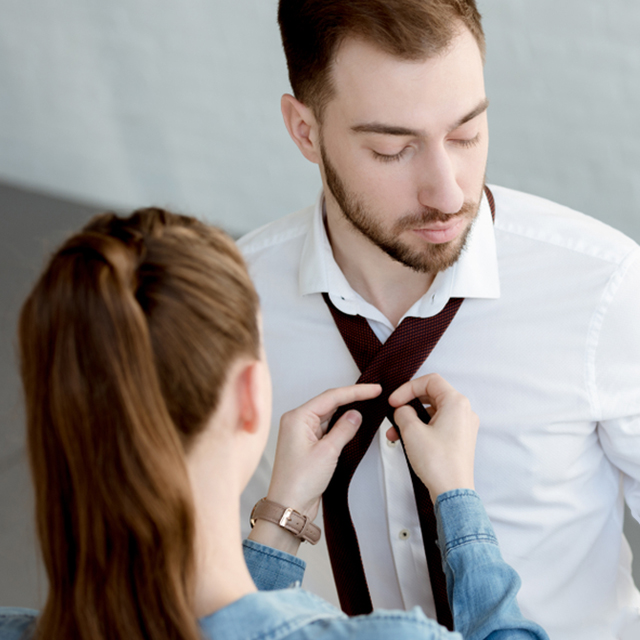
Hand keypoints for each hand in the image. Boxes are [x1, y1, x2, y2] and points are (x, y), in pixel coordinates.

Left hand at [267, 384, 381, 520]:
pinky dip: (340, 425)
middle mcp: (297, 422)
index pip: (331, 396)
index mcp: (297, 417)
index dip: (355, 391)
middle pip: (329, 403)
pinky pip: (326, 428)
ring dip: (347, 412)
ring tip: (369, 404)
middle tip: (374, 393)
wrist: (288, 507)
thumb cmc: (299, 482)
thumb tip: (355, 414)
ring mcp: (301, 433)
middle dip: (352, 398)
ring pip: (328, 415)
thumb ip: (344, 429)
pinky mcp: (307, 445)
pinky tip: (353, 423)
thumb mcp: (328, 452)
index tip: (374, 389)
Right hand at [388, 374, 478, 501]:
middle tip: (394, 412)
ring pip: (432, 412)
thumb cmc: (439, 463)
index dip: (408, 387)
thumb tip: (402, 410)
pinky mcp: (459, 439)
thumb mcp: (411, 431)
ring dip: (412, 419)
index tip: (395, 400)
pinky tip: (406, 440)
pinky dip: (421, 429)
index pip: (430, 381)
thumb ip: (403, 412)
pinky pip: (437, 425)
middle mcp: (463, 412)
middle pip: (431, 395)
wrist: (452, 492)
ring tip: (396, 433)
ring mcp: (463, 426)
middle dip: (408, 404)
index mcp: (456, 403)